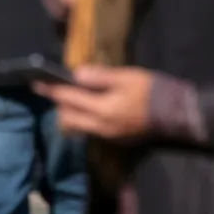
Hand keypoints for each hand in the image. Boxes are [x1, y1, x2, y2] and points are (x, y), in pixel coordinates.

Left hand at [43, 65, 162, 141]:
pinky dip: (82, 119)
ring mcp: (107, 135)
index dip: (51, 90)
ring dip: (69, 113)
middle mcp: (100, 126)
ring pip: (77, 127)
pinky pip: (89, 130)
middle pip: (67, 118)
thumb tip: (76, 74)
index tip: (37, 83)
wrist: (176, 115)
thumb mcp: (126, 77)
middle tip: (57, 88)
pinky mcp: (114, 139)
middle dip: (59, 103)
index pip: (68, 99)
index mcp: (102, 109)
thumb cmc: (152, 91)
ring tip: (73, 97)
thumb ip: (100, 77)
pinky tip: (88, 107)